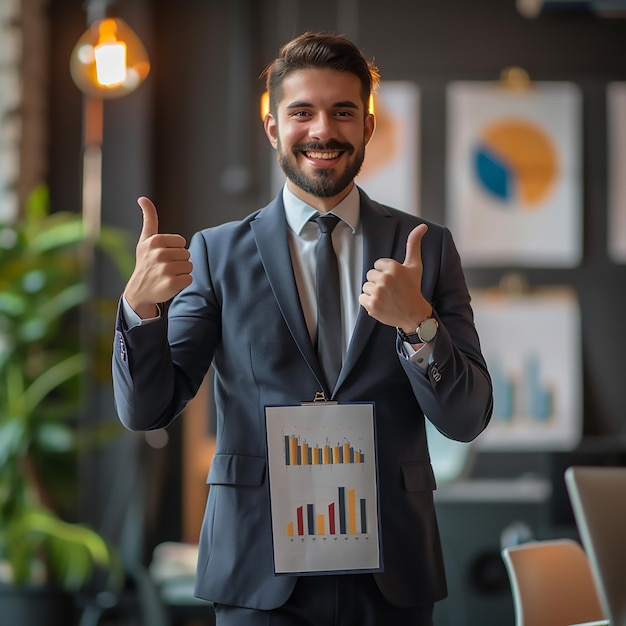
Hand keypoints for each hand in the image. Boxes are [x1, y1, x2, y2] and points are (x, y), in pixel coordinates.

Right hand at [123, 196, 192, 318]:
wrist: (138, 290)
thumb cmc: (145, 262)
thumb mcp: (145, 239)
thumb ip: (149, 218)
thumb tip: (143, 198)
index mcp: (155, 241)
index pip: (182, 242)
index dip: (175, 250)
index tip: (163, 255)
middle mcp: (159, 254)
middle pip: (186, 254)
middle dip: (179, 261)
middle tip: (164, 267)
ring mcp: (165, 270)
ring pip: (189, 266)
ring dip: (181, 272)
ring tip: (167, 275)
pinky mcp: (171, 284)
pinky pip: (189, 279)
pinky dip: (183, 283)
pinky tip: (170, 284)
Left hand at [359, 224, 431, 330]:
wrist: (414, 314)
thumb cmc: (413, 288)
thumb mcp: (415, 265)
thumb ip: (414, 244)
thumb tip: (422, 226)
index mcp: (393, 268)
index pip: (378, 265)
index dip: (385, 272)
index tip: (395, 280)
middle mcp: (385, 279)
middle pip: (370, 275)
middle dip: (379, 281)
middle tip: (391, 289)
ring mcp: (377, 293)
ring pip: (366, 287)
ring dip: (374, 292)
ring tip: (387, 297)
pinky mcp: (371, 305)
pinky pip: (361, 298)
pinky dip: (369, 302)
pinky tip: (381, 303)